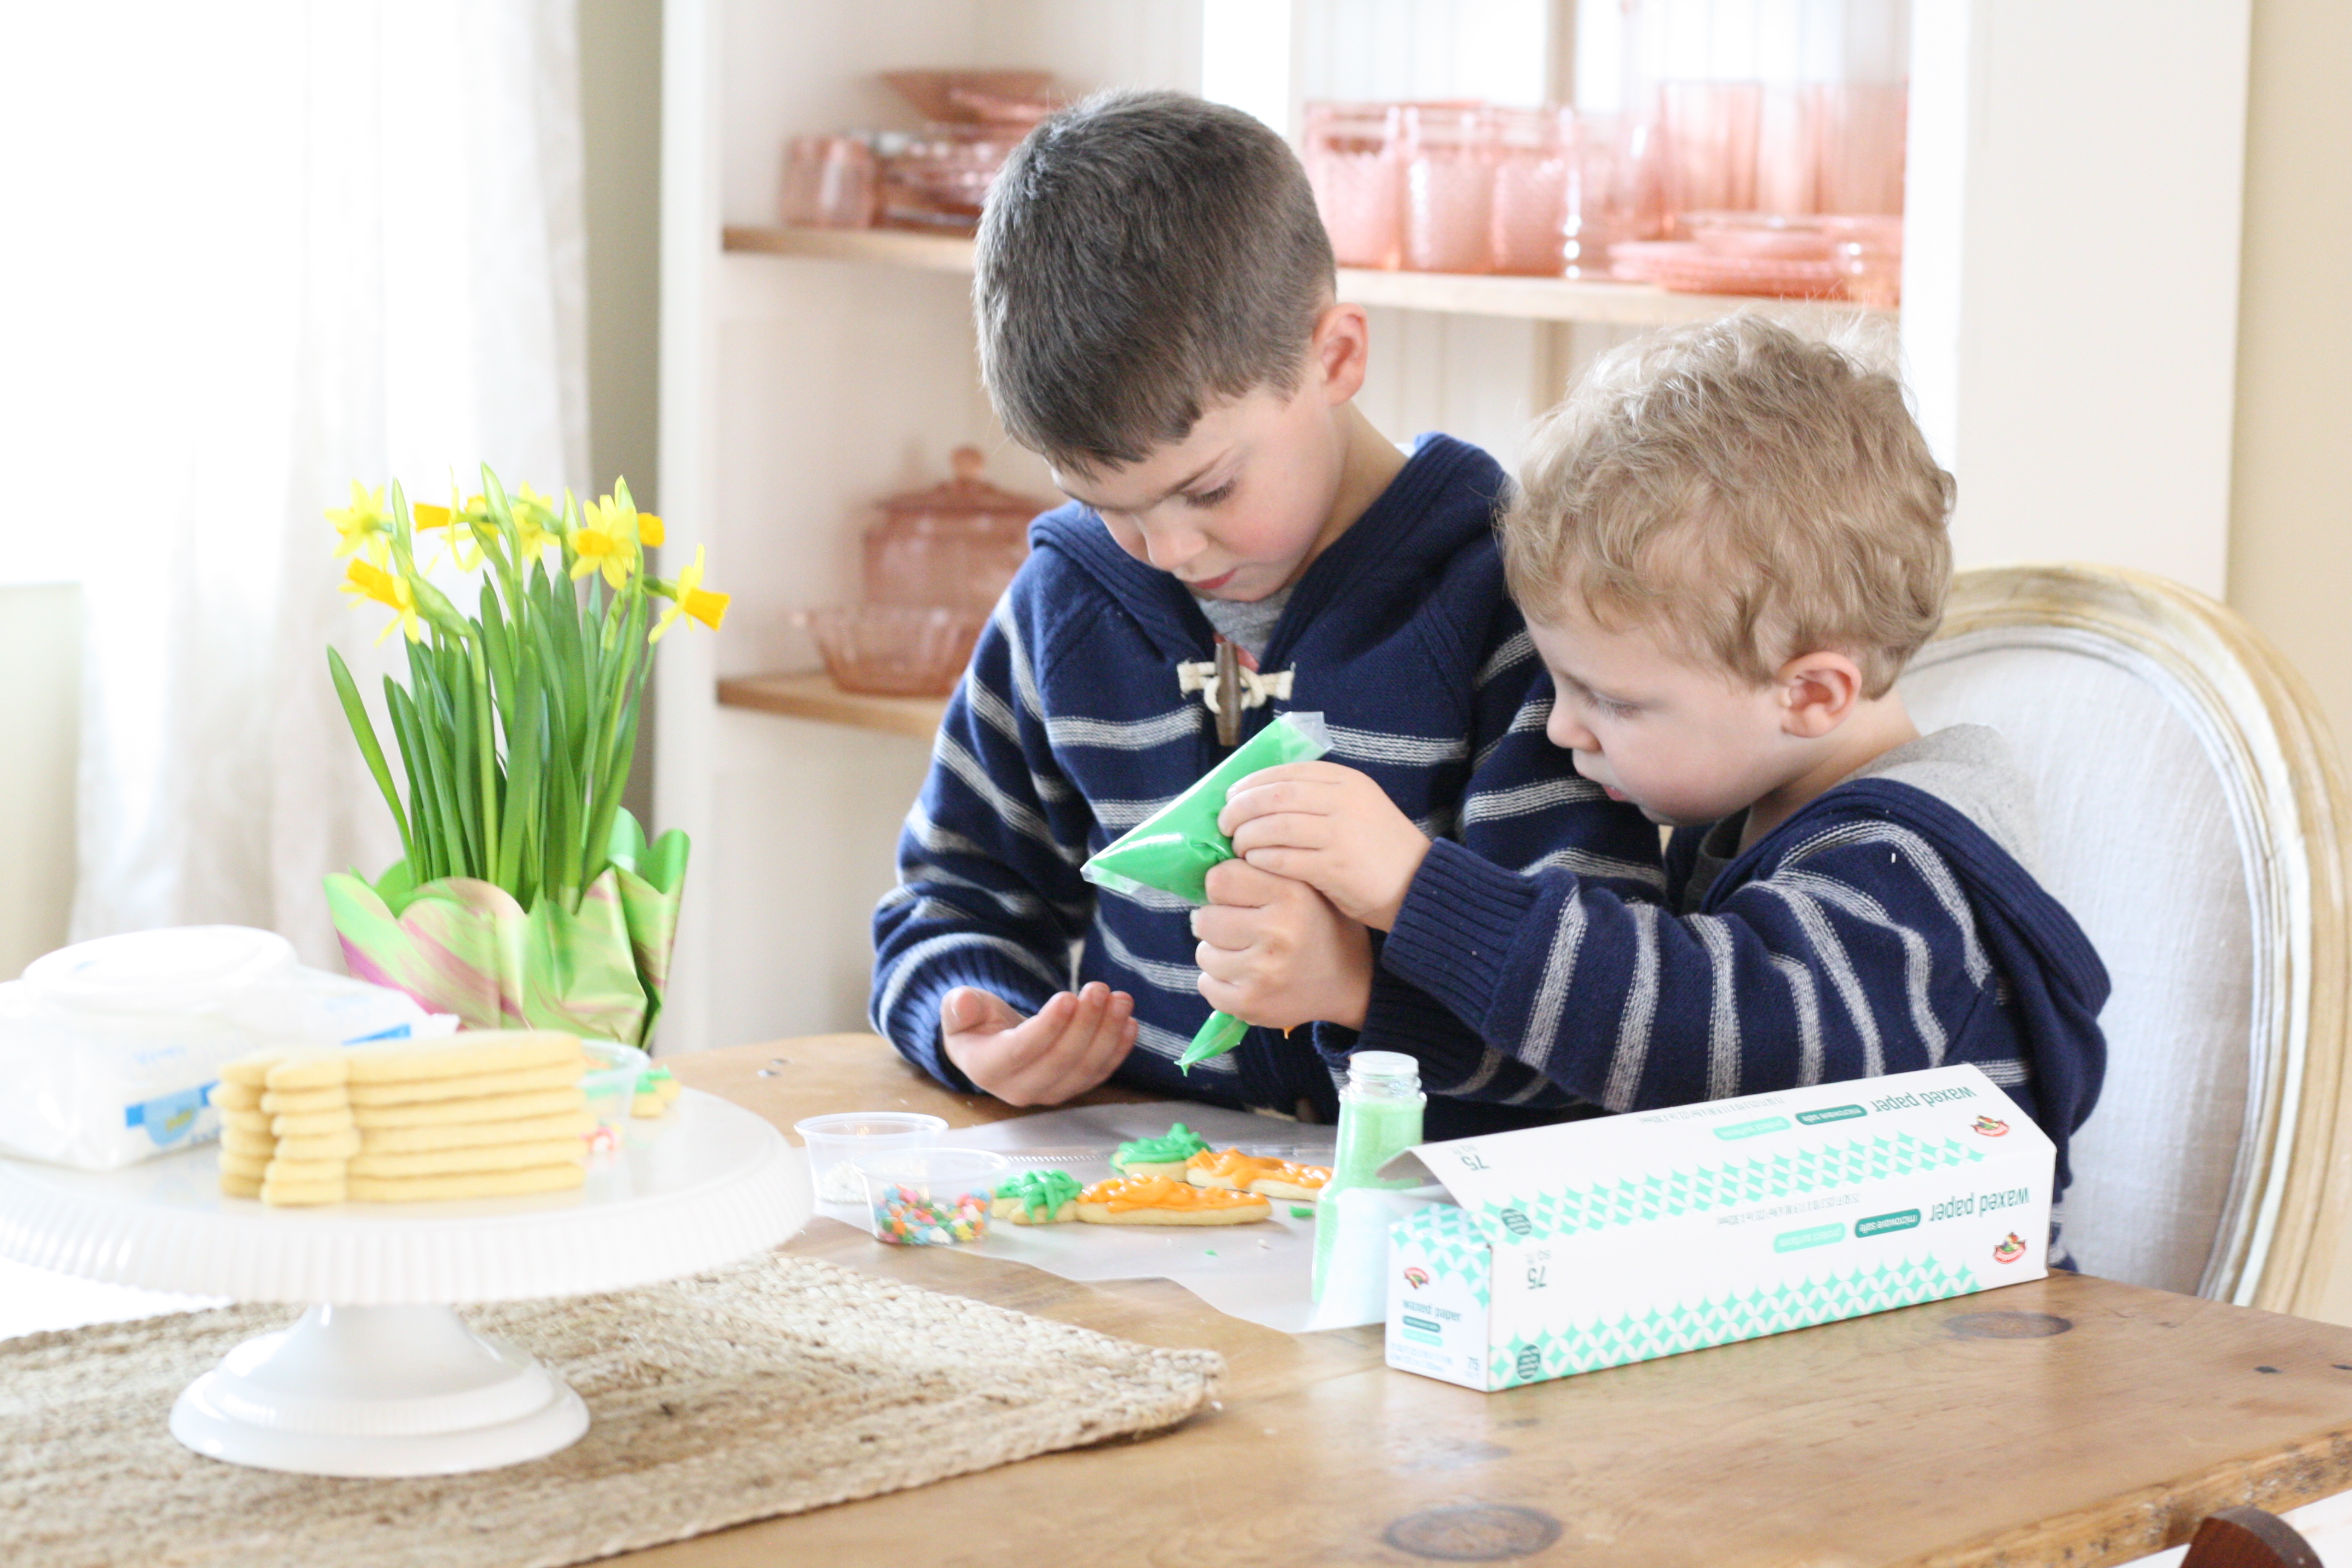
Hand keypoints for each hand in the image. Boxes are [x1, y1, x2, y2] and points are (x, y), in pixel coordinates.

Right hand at [940, 982, 1135, 1105]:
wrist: (992, 1045)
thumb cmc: (976, 1024)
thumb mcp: (959, 1010)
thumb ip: (959, 1007)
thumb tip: (962, 1003)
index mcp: (988, 1068)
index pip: (1022, 1050)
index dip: (1048, 1026)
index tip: (1069, 997)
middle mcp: (1019, 1089)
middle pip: (1060, 1061)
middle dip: (1085, 1024)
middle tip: (1099, 989)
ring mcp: (1050, 1092)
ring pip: (1085, 1069)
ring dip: (1108, 1034)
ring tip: (1120, 999)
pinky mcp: (1073, 1087)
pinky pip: (1099, 1073)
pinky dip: (1118, 1050)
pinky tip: (1130, 1023)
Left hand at [1191, 859, 1372, 1030]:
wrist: (1352, 984)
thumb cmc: (1320, 928)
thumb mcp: (1306, 887)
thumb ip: (1264, 871)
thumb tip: (1207, 863)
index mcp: (1291, 895)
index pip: (1219, 879)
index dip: (1224, 887)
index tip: (1237, 896)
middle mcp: (1278, 932)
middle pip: (1204, 919)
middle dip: (1217, 922)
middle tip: (1241, 928)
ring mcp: (1263, 972)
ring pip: (1204, 953)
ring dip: (1218, 954)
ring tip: (1247, 954)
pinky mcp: (1250, 1004)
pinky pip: (1206, 985)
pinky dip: (1219, 983)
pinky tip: (1246, 977)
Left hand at [1218, 761, 1431, 929]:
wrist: (1418, 886)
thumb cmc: (1377, 849)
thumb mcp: (1355, 808)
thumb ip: (1317, 798)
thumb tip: (1257, 797)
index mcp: (1346, 781)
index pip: (1285, 773)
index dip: (1251, 784)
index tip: (1231, 795)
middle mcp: (1343, 801)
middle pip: (1273, 796)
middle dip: (1240, 809)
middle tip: (1224, 823)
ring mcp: (1340, 834)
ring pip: (1273, 827)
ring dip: (1246, 836)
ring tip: (1236, 846)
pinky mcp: (1335, 867)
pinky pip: (1282, 859)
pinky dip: (1260, 860)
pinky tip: (1253, 864)